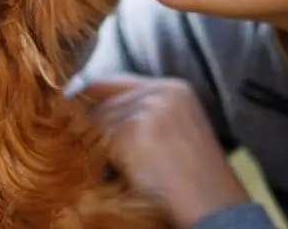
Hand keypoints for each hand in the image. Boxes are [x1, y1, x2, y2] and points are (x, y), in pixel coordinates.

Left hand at [81, 74, 249, 227]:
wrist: (214, 206)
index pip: (116, 81)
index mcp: (175, 88)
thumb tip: (90, 109)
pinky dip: (99, 158)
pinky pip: (98, 140)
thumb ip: (143, 111)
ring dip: (95, 143)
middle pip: (103, 100)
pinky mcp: (133, 131)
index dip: (93, 97)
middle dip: (91, 123)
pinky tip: (114, 172)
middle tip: (87, 143)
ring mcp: (147, 109)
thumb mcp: (176, 130)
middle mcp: (161, 91)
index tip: (73, 110)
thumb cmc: (194, 179)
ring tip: (108, 162)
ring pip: (97, 120)